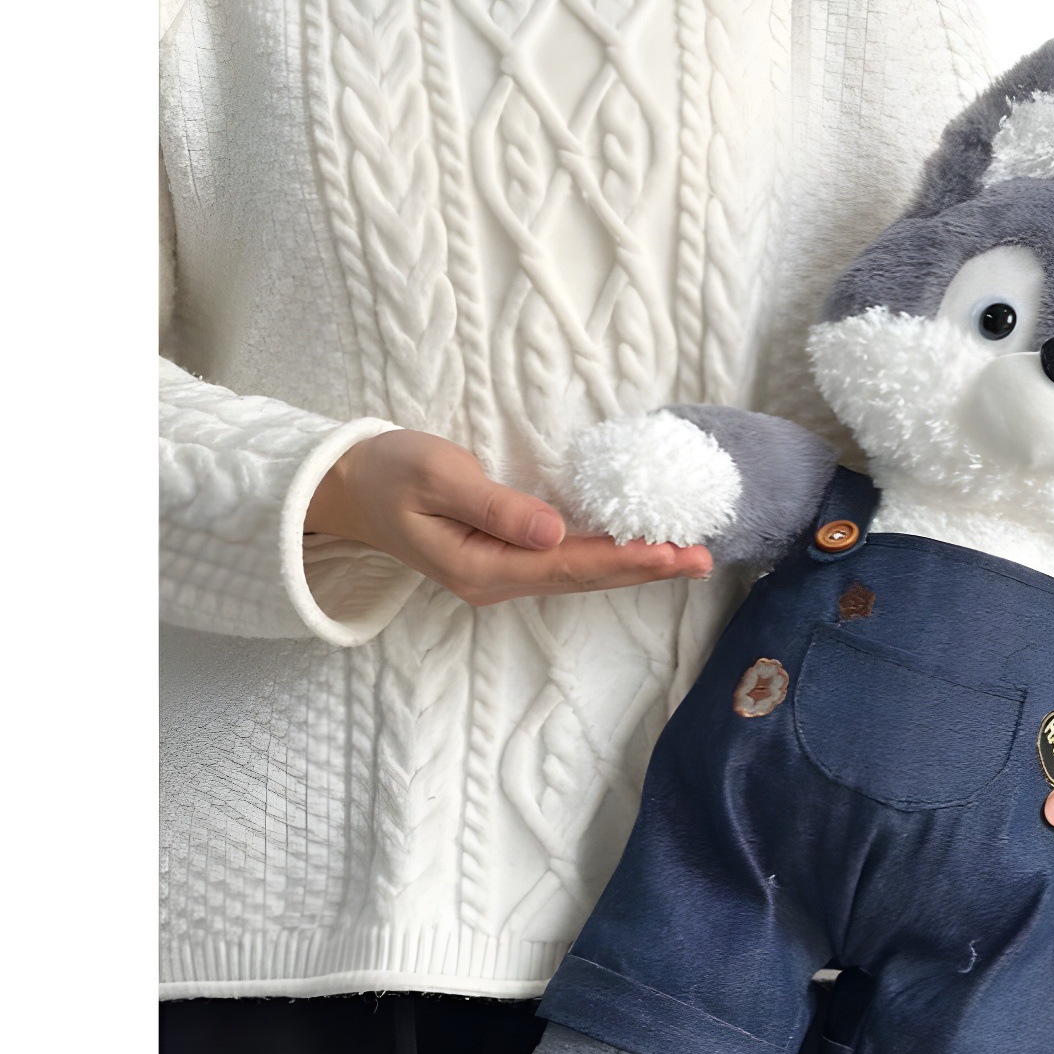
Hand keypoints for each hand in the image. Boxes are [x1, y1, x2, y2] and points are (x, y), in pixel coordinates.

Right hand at [305, 429, 712, 607]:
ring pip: (579, 573)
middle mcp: (497, 581)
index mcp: (482, 568)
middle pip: (584, 577)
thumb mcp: (438, 477)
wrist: (350, 487)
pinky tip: (639, 550)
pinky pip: (566, 562)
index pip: (568, 566)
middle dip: (645, 568)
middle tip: (703, 559)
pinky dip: (607, 556)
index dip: (624, 559)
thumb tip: (553, 532)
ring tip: (687, 557)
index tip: (672, 551)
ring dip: (633, 565)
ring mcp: (501, 574)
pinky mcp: (505, 559)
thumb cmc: (390, 472)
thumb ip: (496, 507)